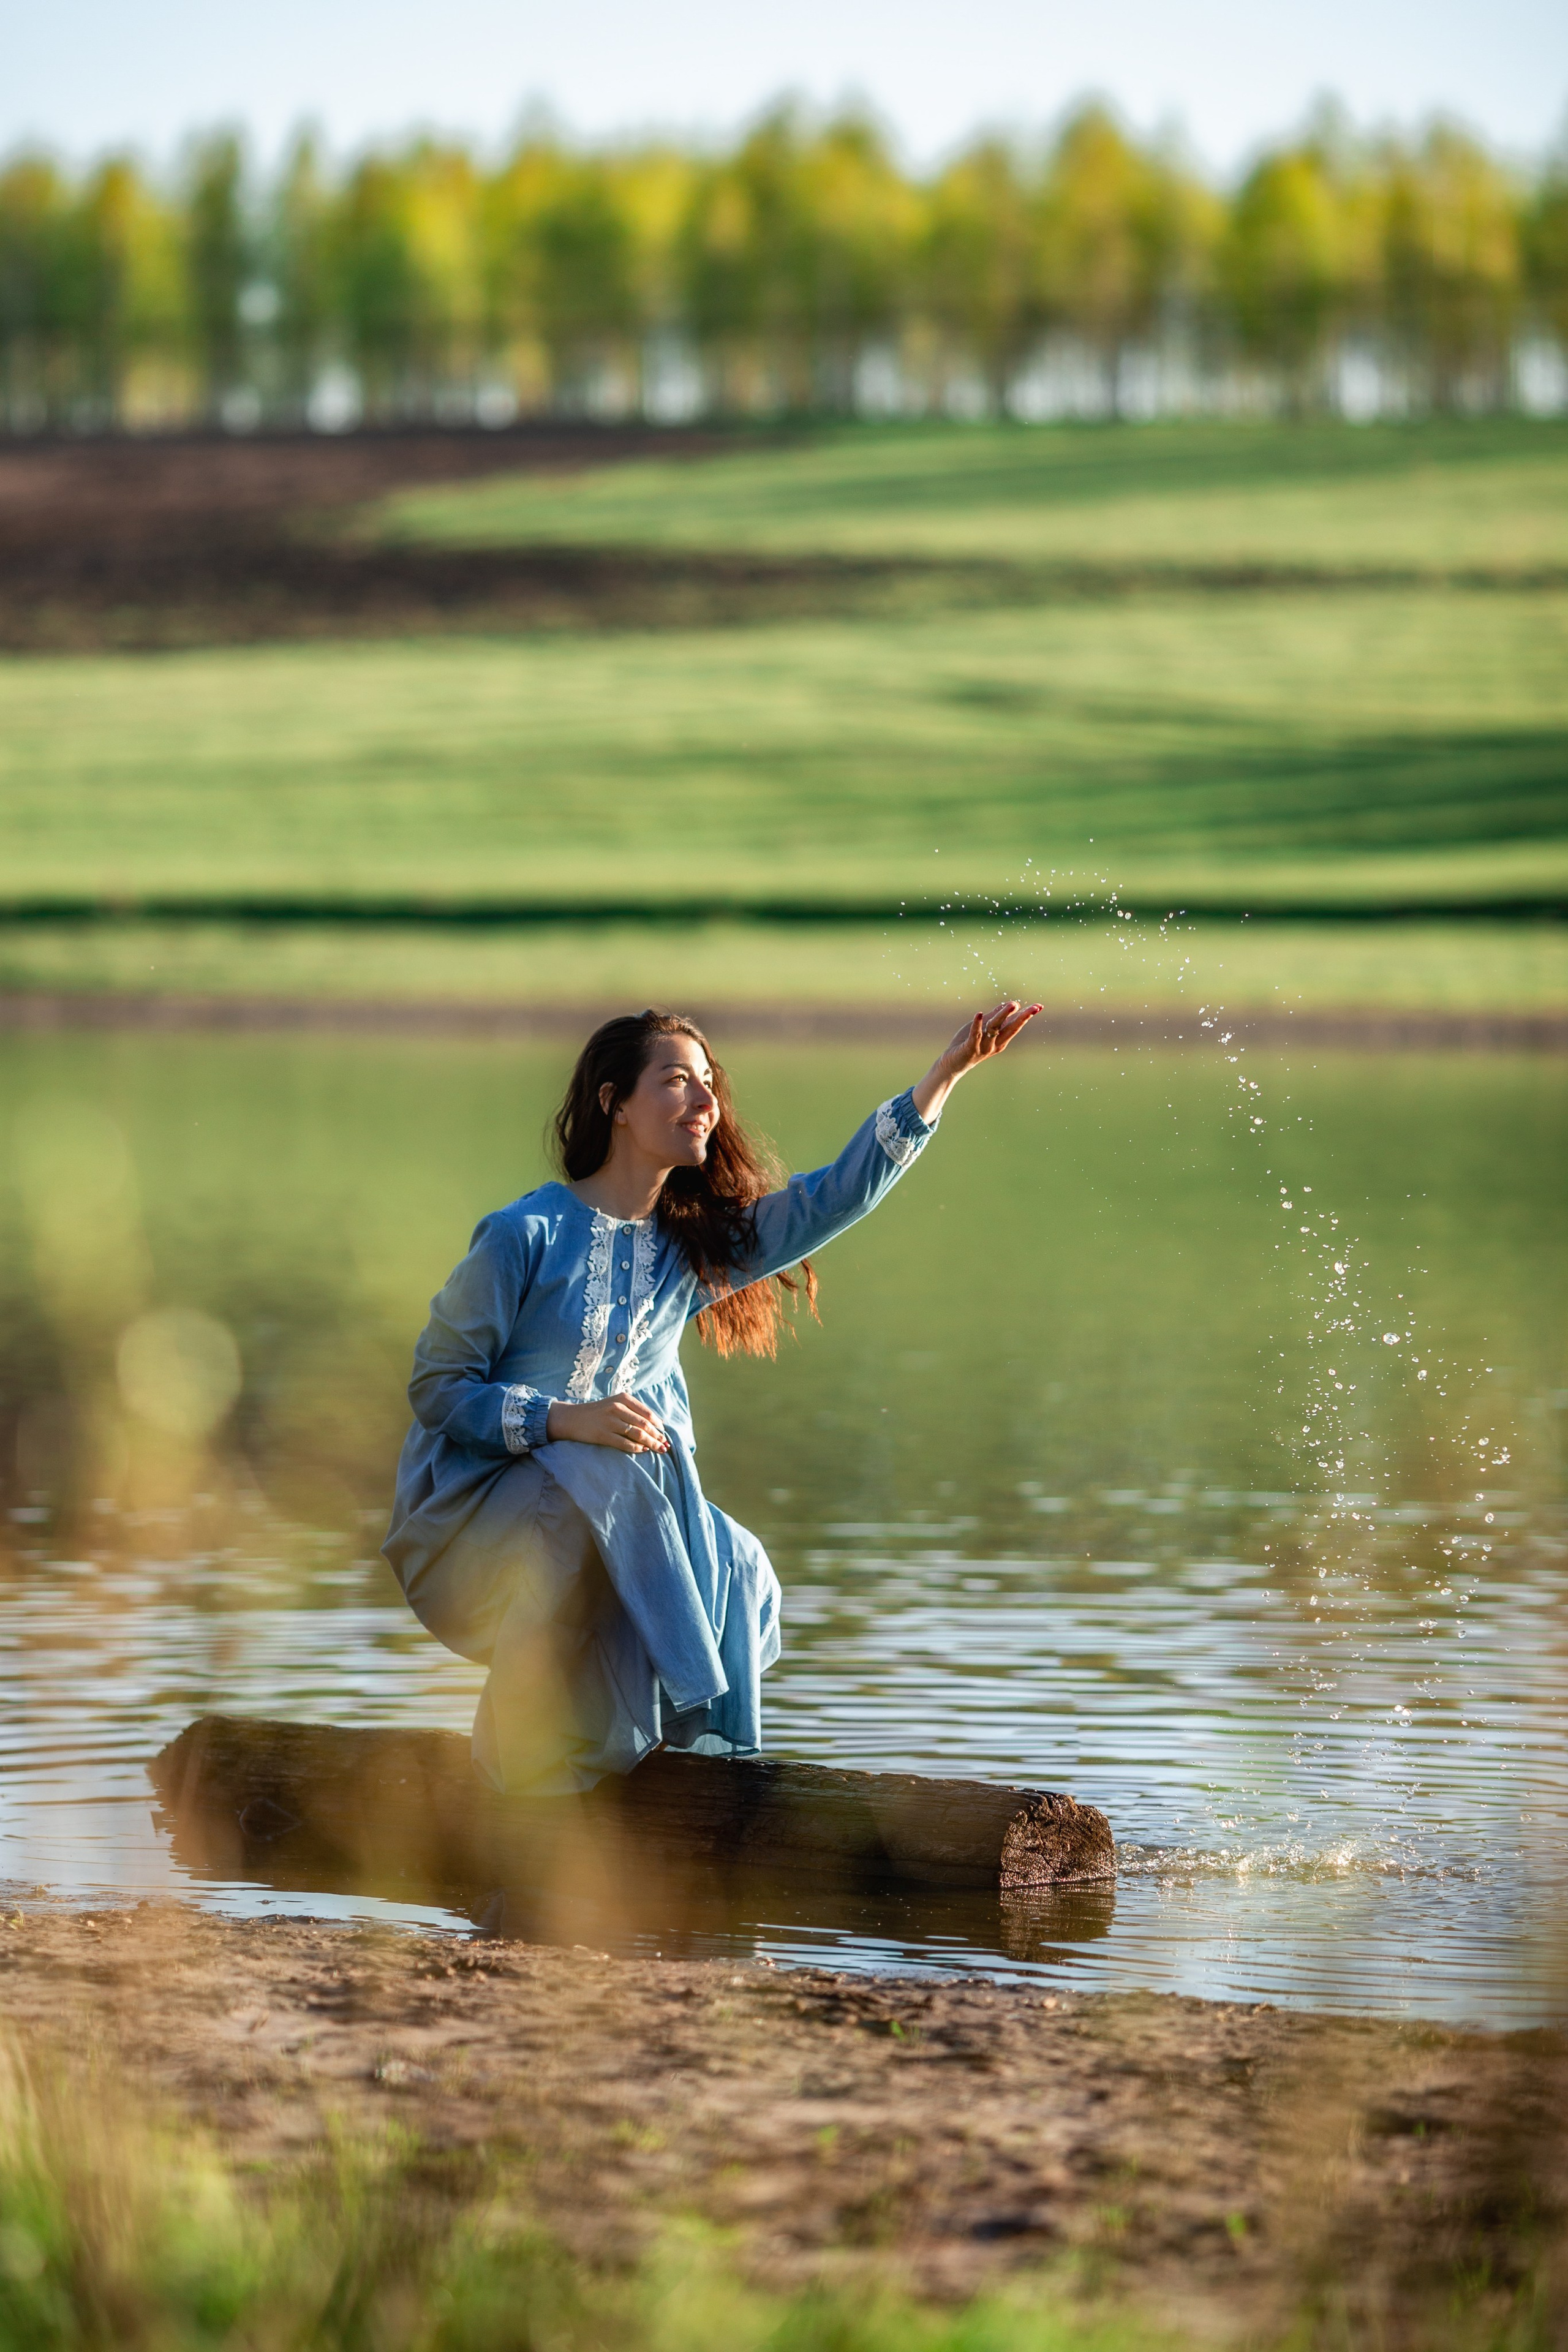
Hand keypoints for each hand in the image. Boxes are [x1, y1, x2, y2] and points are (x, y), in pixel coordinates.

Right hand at [545, 1395, 669, 1453]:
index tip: (664, 1433)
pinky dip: (636, 1448)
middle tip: (665, 1445)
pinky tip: (643, 1451)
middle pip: (644, 1424)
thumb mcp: (615, 1403)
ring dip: (651, 1443)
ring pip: (637, 1434)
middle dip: (657, 1436)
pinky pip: (624, 1443)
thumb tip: (656, 1423)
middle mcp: (617, 1408)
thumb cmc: (597, 1412)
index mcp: (622, 1399)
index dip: (658, 1425)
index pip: (647, 1413)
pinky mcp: (602, 1434)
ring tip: (659, 1449)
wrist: (571, 1418)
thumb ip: (633, 1410)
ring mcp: (609, 1421)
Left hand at [911, 999, 1042, 1123]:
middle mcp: (995, 1044)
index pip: (1016, 1025)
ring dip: (1003, 1016)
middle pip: (1011, 1028)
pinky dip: (977, 1024)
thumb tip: (1012, 1004)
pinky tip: (980, 1014)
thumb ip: (995, 1016)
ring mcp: (983, 1047)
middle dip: (1023, 1018)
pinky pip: (974, 1035)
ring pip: (994, 1029)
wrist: (952, 1064)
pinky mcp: (969, 1048)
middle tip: (1034, 1008)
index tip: (1039, 1006)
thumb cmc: (968, 1044)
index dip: (1027, 1016)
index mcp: (1001, 1040)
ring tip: (1012, 1005)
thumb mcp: (983, 1028)